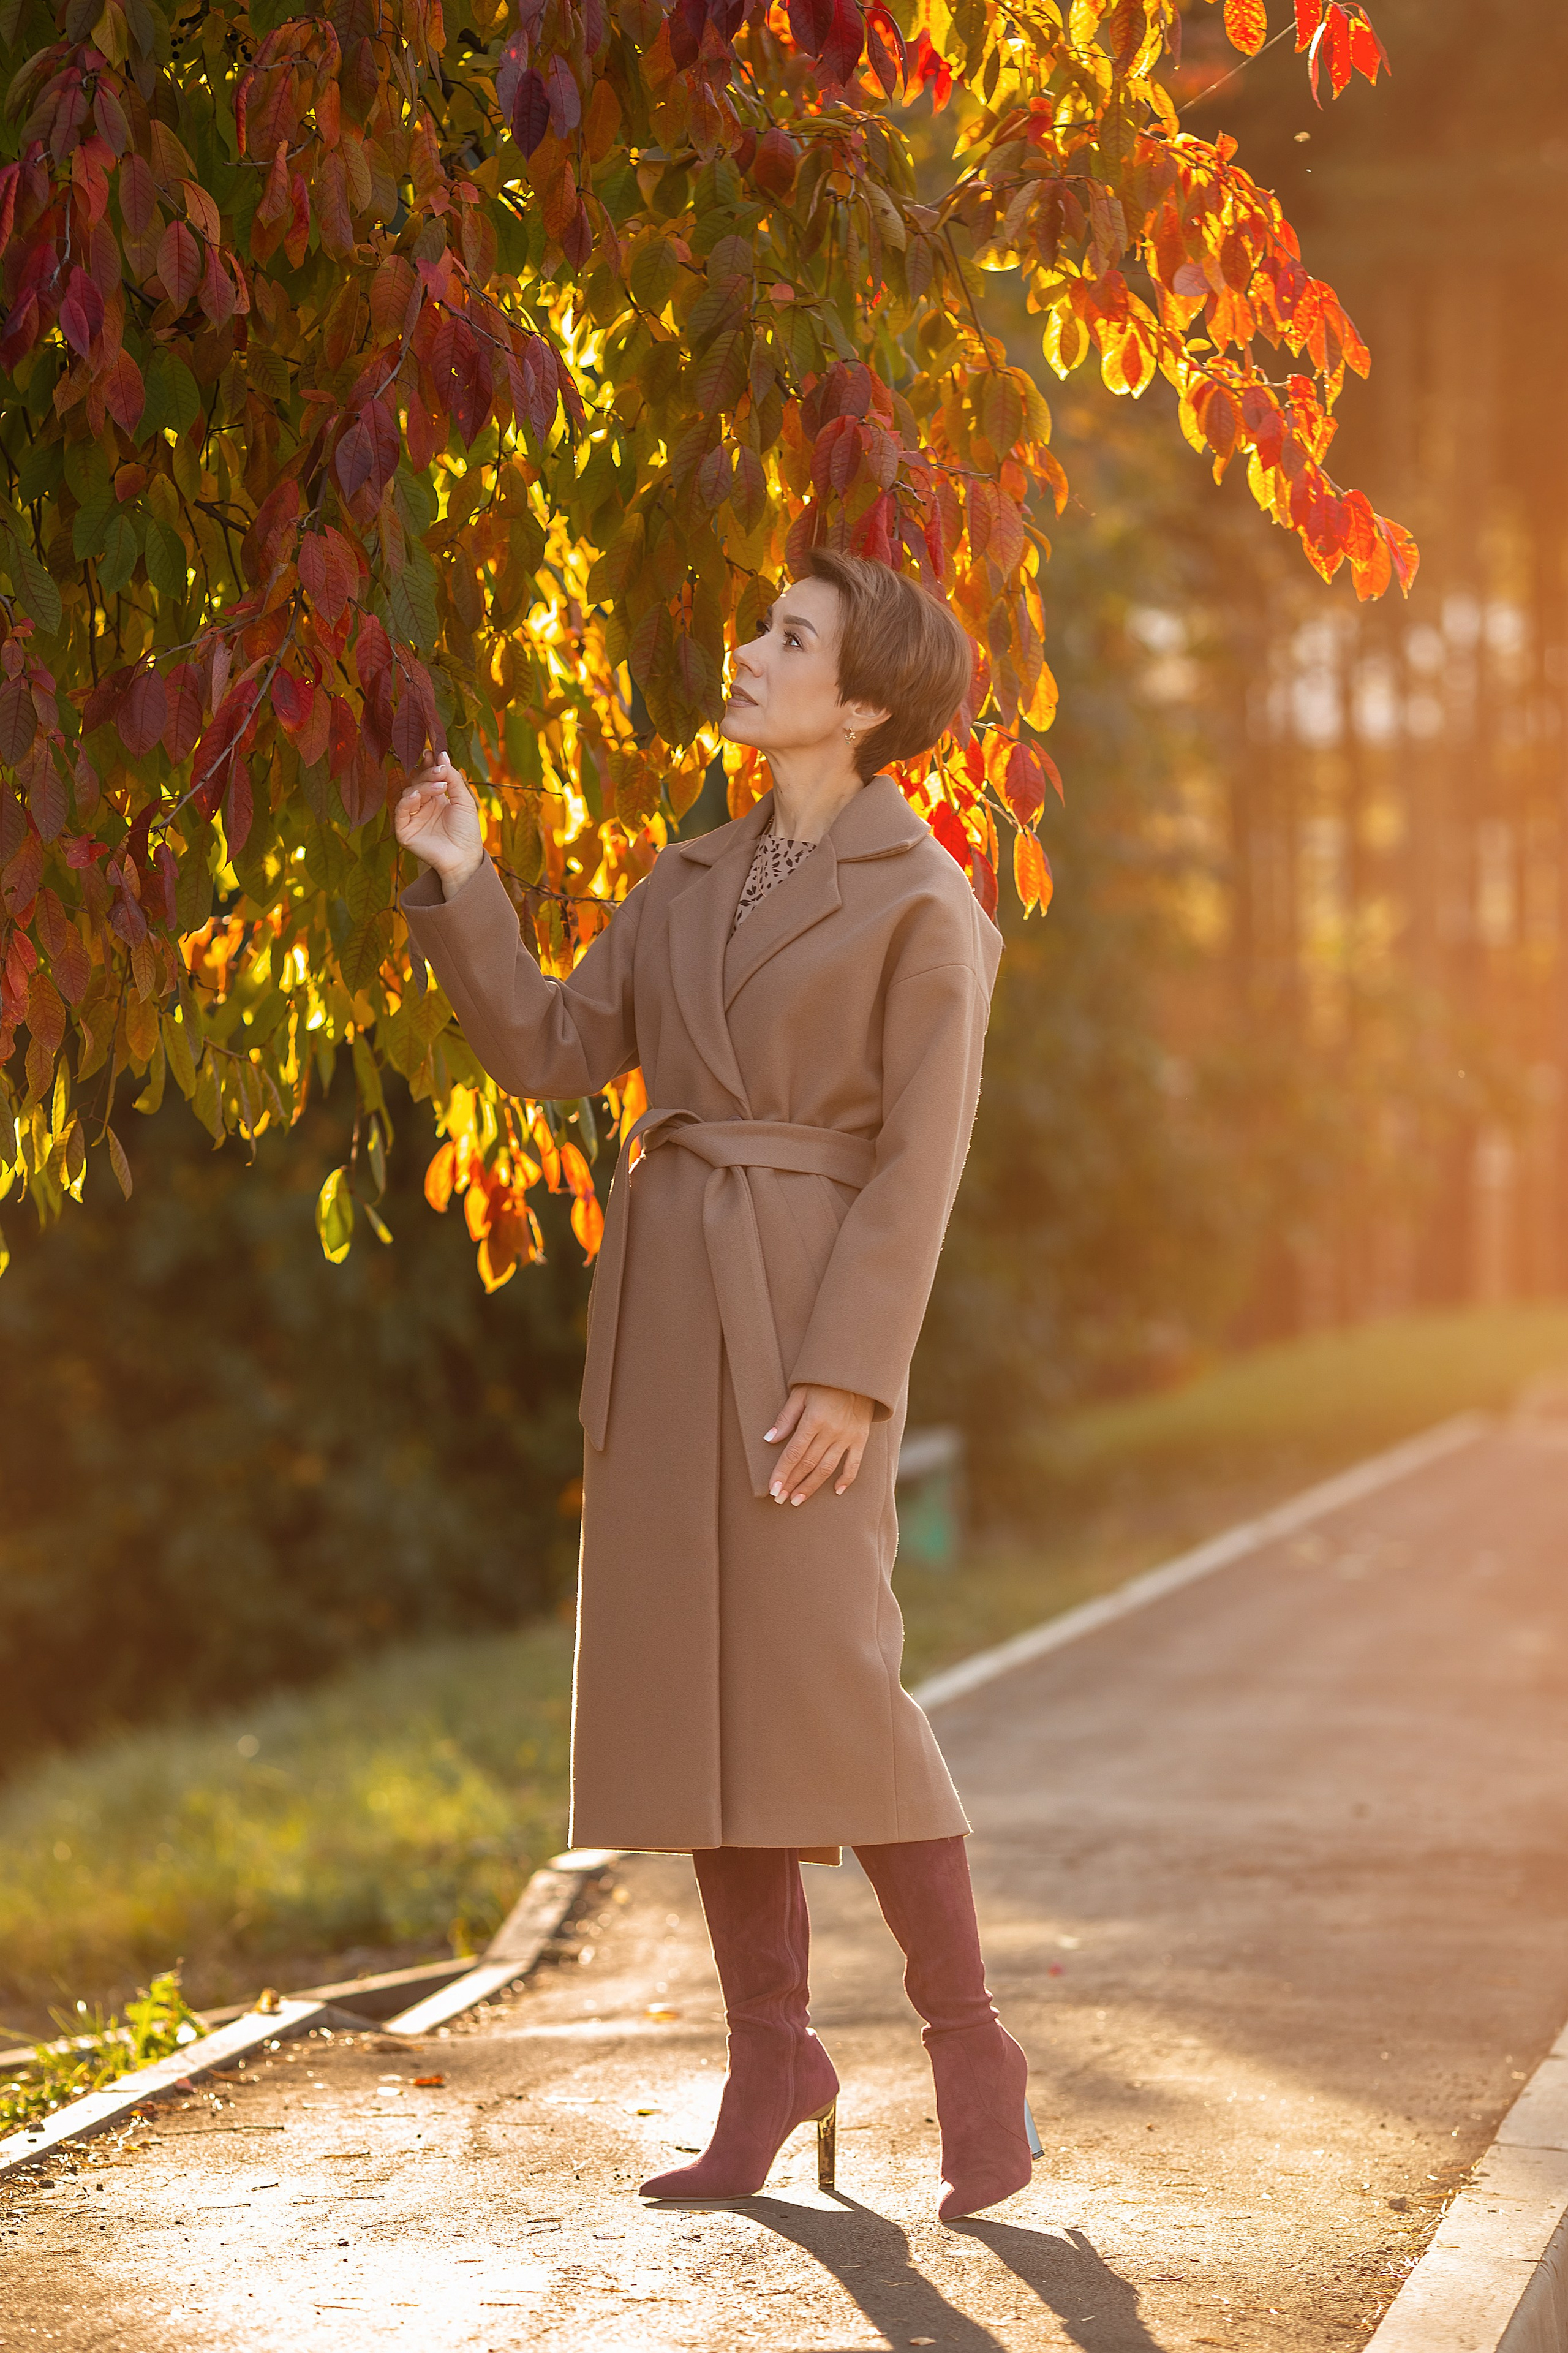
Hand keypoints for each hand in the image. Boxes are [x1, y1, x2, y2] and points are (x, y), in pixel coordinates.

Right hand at [395, 754, 485, 898]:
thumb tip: (442, 754)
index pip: (427, 776)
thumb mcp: (464, 800)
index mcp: (436, 798)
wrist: (464, 857)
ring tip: (440, 787)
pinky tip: (418, 795)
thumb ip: (453, 778)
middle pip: (417, 781)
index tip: (432, 752)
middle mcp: (422, 806)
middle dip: (428, 773)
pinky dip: (407, 801)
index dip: (428, 764)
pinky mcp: (404, 830)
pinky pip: (400, 811)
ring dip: (423, 786)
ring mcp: (412, 817)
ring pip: (409, 793)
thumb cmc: (467, 831)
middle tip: (440, 770)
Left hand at [763, 1383, 872, 1505]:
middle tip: (780, 1499)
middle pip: (808, 1464)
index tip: (772, 1489)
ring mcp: (847, 1437)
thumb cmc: (823, 1381)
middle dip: (792, 1483)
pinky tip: (837, 1491)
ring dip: (811, 1486)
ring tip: (797, 1500)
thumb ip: (786, 1418)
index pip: (794, 1453)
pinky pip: (854, 1464)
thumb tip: (769, 1440)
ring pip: (827, 1468)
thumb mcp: (800, 1393)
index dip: (782, 1472)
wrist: (857, 1372)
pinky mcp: (861, 1438)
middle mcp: (831, 1431)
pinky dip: (846, 1479)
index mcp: (814, 1419)